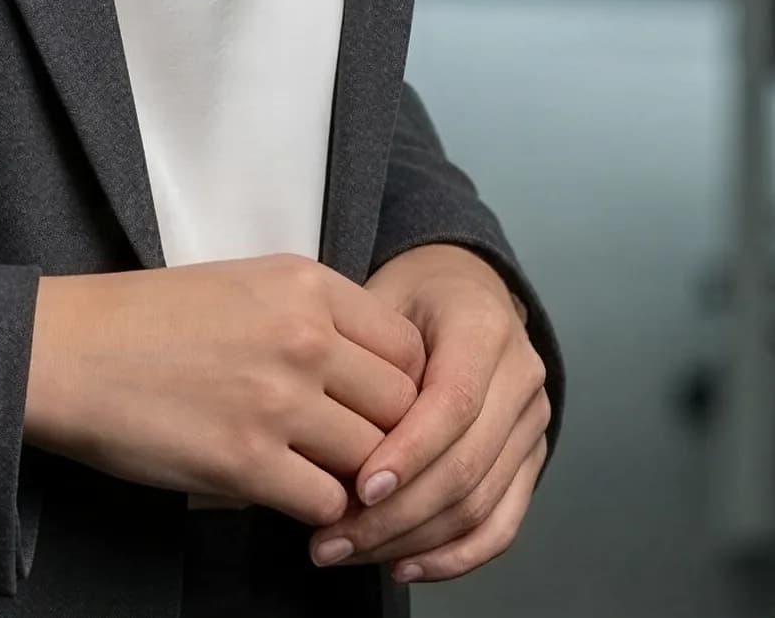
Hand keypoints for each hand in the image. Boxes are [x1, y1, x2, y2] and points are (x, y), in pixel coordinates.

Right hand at [23, 252, 426, 527]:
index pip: (409, 348)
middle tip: (361, 453)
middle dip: (389, 438)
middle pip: (403, 408)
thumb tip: (373, 377)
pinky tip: (289, 495)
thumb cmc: (147, 319)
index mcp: (303, 283)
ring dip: (355, 479)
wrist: (68, 351)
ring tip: (324, 477)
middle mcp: (302, 336)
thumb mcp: (242, 284)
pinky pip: (327, 504)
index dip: (403, 387)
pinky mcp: (247, 463)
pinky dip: (318, 511)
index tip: (380, 407)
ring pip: (373, 460)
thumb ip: (312, 317)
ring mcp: (277, 401)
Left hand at [306, 244, 550, 586]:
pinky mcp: (530, 462)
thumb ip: (363, 351)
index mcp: (484, 327)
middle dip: (399, 513)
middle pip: (468, 465)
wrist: (463, 290)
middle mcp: (521, 377)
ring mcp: (533, 424)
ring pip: (482, 505)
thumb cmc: (410, 296)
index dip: (409, 452)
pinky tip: (405, 565)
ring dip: (414, 541)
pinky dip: (455, 557)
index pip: (454, 402)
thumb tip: (322, 421)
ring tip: (350, 551)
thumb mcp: (380, 297)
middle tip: (335, 537)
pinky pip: (501, 525)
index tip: (359, 488)